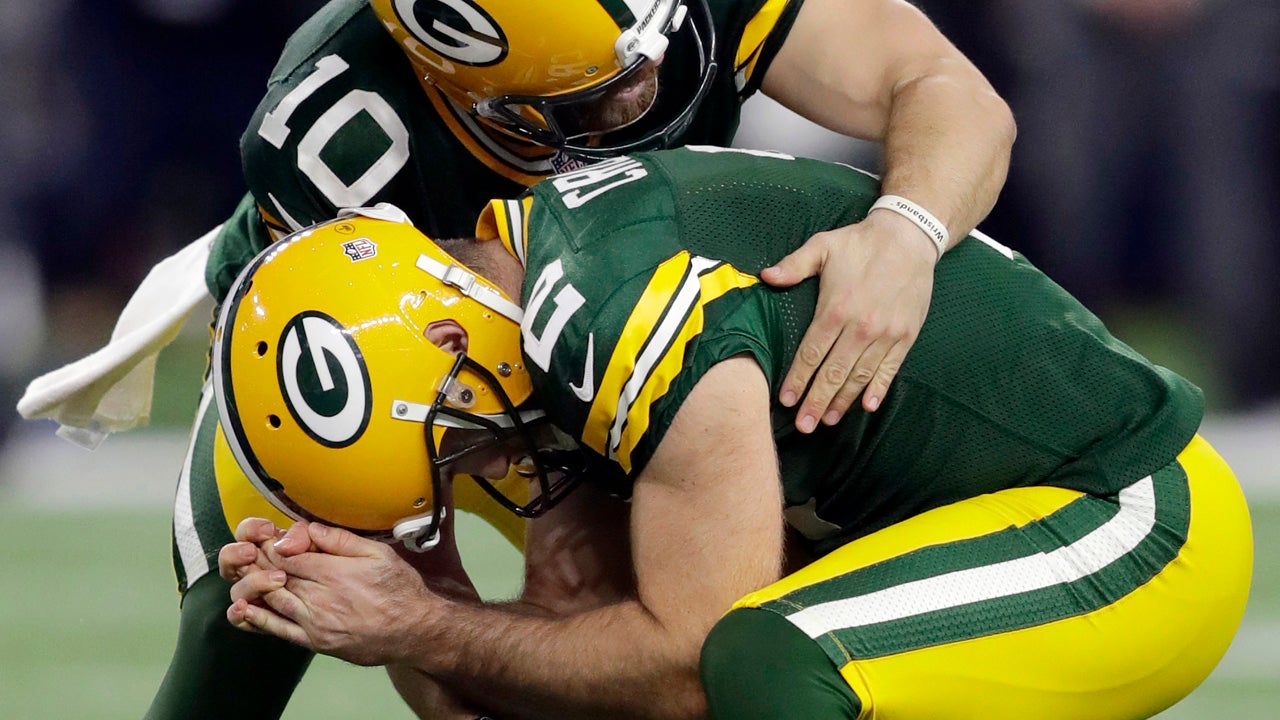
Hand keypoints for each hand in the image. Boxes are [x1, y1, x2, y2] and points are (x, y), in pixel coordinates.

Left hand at [227, 520, 440, 666]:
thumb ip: (342, 540)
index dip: (271, 545)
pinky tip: (244, 609)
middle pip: (276, 575)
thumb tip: (311, 529)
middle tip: (249, 551)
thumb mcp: (379, 554)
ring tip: (246, 573)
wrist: (414, 630)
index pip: (288, 554)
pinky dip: (258, 618)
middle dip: (259, 561)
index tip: (265, 538)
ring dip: (254, 585)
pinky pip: (279, 630)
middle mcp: (322, 598)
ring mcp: (316, 623)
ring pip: (273, 599)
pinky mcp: (316, 642)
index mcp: (335, 572)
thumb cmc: (400, 590)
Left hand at [762, 211, 935, 430]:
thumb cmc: (860, 243)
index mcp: (835, 309)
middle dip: (816, 401)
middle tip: (803, 425)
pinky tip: (867, 406)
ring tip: (828, 420)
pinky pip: (890, 369)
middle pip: (833, 373)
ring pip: (859, 376)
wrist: (909, 237)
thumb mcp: (822, 245)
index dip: (798, 379)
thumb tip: (765, 276)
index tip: (786, 400)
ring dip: (843, 401)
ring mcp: (885, 334)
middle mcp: (860, 327)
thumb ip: (793, 265)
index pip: (811, 354)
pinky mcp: (905, 335)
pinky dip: (878, 389)